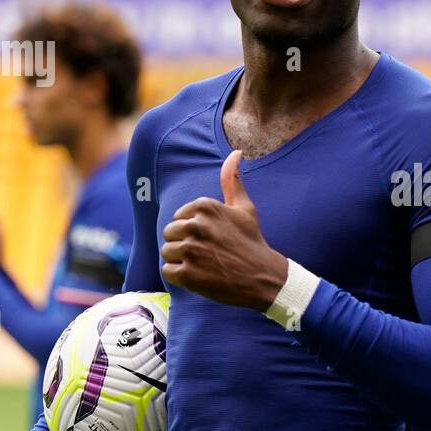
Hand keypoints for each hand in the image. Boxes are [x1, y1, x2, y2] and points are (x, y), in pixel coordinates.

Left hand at [160, 151, 288, 309]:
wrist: (263, 277)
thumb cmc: (252, 241)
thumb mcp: (245, 208)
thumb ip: (232, 181)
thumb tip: (235, 153)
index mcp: (205, 206)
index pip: (178, 217)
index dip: (193, 230)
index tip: (212, 239)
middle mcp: (196, 225)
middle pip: (170, 233)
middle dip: (184, 244)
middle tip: (208, 253)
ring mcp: (191, 250)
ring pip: (167, 252)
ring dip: (182, 260)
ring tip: (204, 264)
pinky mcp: (187, 274)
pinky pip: (168, 271)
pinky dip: (181, 277)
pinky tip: (200, 276)